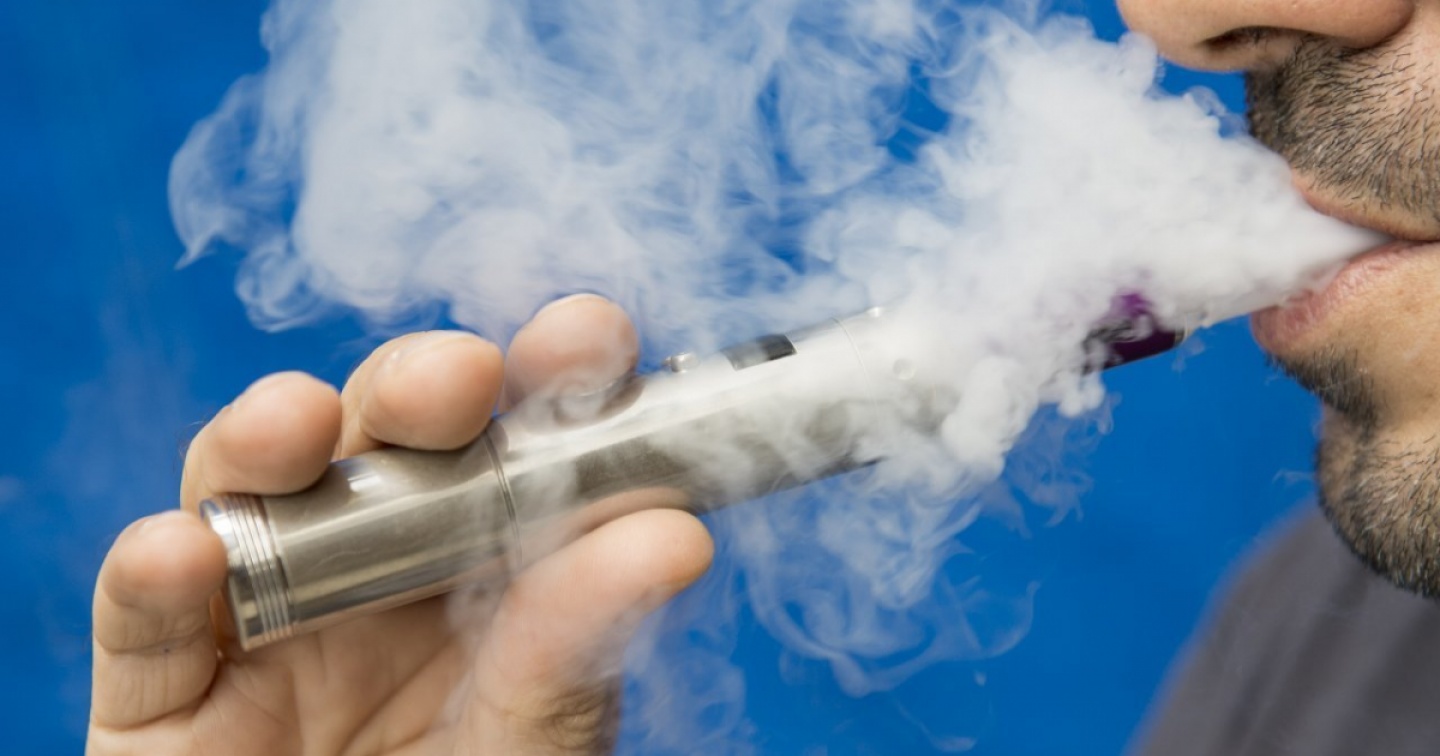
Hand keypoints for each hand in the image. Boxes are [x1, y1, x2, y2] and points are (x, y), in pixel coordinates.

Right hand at [87, 295, 714, 754]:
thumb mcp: (530, 740)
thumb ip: (576, 646)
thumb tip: (674, 533)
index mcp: (490, 570)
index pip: (519, 446)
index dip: (549, 378)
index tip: (588, 335)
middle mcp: (379, 573)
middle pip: (385, 439)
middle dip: (416, 387)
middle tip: (462, 379)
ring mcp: (268, 620)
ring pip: (252, 489)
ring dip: (268, 438)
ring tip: (297, 426)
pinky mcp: (165, 692)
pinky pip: (147, 619)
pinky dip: (156, 575)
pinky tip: (182, 553)